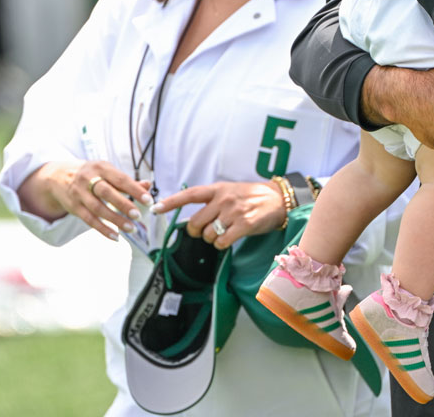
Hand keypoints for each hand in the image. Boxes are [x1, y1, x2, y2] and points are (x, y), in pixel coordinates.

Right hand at [17, 160, 151, 240]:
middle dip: (123, 205)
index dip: (135, 190)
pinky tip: (116, 237)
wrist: (57, 177)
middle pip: (106, 193)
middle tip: (139, 216)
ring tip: (132, 228)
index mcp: (101, 168)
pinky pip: (89, 220)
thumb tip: (148, 185)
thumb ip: (127, 181)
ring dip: (115, 220)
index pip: (120, 179)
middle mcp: (88, 179)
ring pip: (97, 209)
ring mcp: (79, 194)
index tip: (149, 200)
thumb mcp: (107, 172)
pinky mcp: (73, 207)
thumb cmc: (92, 174)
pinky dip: (103, 229)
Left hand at [151, 180, 285, 249]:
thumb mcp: (231, 191)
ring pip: (208, 234)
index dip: (171, 202)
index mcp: (218, 189)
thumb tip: (194, 218)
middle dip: (196, 231)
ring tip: (223, 233)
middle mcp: (223, 199)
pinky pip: (222, 242)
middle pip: (195, 222)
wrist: (279, 199)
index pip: (190, 195)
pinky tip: (229, 239)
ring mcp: (233, 212)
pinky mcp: (244, 225)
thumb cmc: (252, 197)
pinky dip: (222, 245)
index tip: (155, 208)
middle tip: (205, 231)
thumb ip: (213, 201)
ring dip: (212, 239)